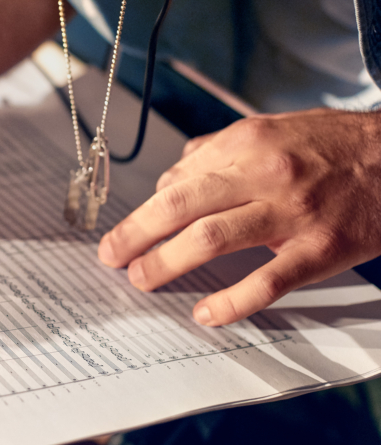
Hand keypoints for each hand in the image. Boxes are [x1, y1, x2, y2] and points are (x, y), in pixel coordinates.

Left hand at [97, 108, 380, 325]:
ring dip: (167, 262)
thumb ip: (219, 151)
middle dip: (136, 233)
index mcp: (247, 143)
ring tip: (142, 278)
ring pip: (211, 239)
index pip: (179, 179)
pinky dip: (231, 302)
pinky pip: (267, 281)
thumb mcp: (272, 130)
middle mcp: (264, 174)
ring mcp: (292, 213)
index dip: (146, 208)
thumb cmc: (334, 147)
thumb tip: (174, 176)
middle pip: (180, 205)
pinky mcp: (320, 249)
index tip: (127, 229)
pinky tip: (205, 314)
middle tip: (111, 255)